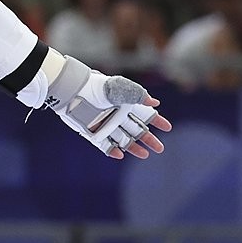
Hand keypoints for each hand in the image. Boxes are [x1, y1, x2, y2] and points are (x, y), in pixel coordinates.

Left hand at [47, 57, 172, 158]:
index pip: (145, 113)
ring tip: (145, 155)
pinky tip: (120, 155)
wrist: (74, 92)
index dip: (157, 120)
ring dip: (134, 147)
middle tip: (159, 149)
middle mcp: (117, 115)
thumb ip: (138, 95)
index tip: (167, 128)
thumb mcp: (121, 88)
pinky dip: (112, 151)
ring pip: (123, 139)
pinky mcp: (93, 133)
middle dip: (149, 139)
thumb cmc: (98, 87)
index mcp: (126, 103)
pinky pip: (105, 145)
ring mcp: (106, 124)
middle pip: (137, 129)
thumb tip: (155, 104)